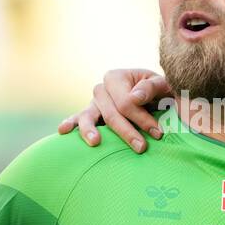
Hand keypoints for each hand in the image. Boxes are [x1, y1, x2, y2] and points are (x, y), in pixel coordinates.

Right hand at [57, 68, 171, 153]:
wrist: (153, 97)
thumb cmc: (158, 92)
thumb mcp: (161, 85)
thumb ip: (150, 88)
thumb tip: (133, 98)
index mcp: (116, 77)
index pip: (126, 102)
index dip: (141, 118)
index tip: (158, 133)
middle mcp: (101, 88)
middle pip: (111, 113)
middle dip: (127, 131)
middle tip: (142, 147)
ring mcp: (93, 102)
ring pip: (90, 117)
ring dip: (91, 130)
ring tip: (95, 142)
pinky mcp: (89, 115)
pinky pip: (77, 118)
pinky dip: (70, 123)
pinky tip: (63, 131)